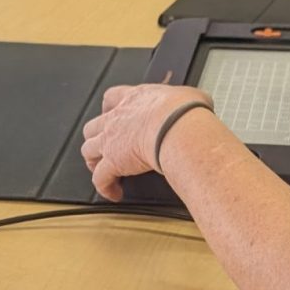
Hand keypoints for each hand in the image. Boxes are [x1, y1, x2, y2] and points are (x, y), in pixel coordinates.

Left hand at [82, 84, 214, 201]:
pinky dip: (104, 187)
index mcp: (134, 99)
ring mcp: (111, 141)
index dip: (110, 107)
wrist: (175, 128)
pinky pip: (100, 179)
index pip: (112, 97)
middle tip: (104, 147)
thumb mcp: (189, 97)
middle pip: (93, 127)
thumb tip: (200, 102)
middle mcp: (117, 119)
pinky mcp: (112, 163)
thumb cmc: (183, 112)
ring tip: (102, 170)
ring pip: (88, 150)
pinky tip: (114, 193)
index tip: (112, 113)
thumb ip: (189, 100)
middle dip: (96, 137)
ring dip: (93, 161)